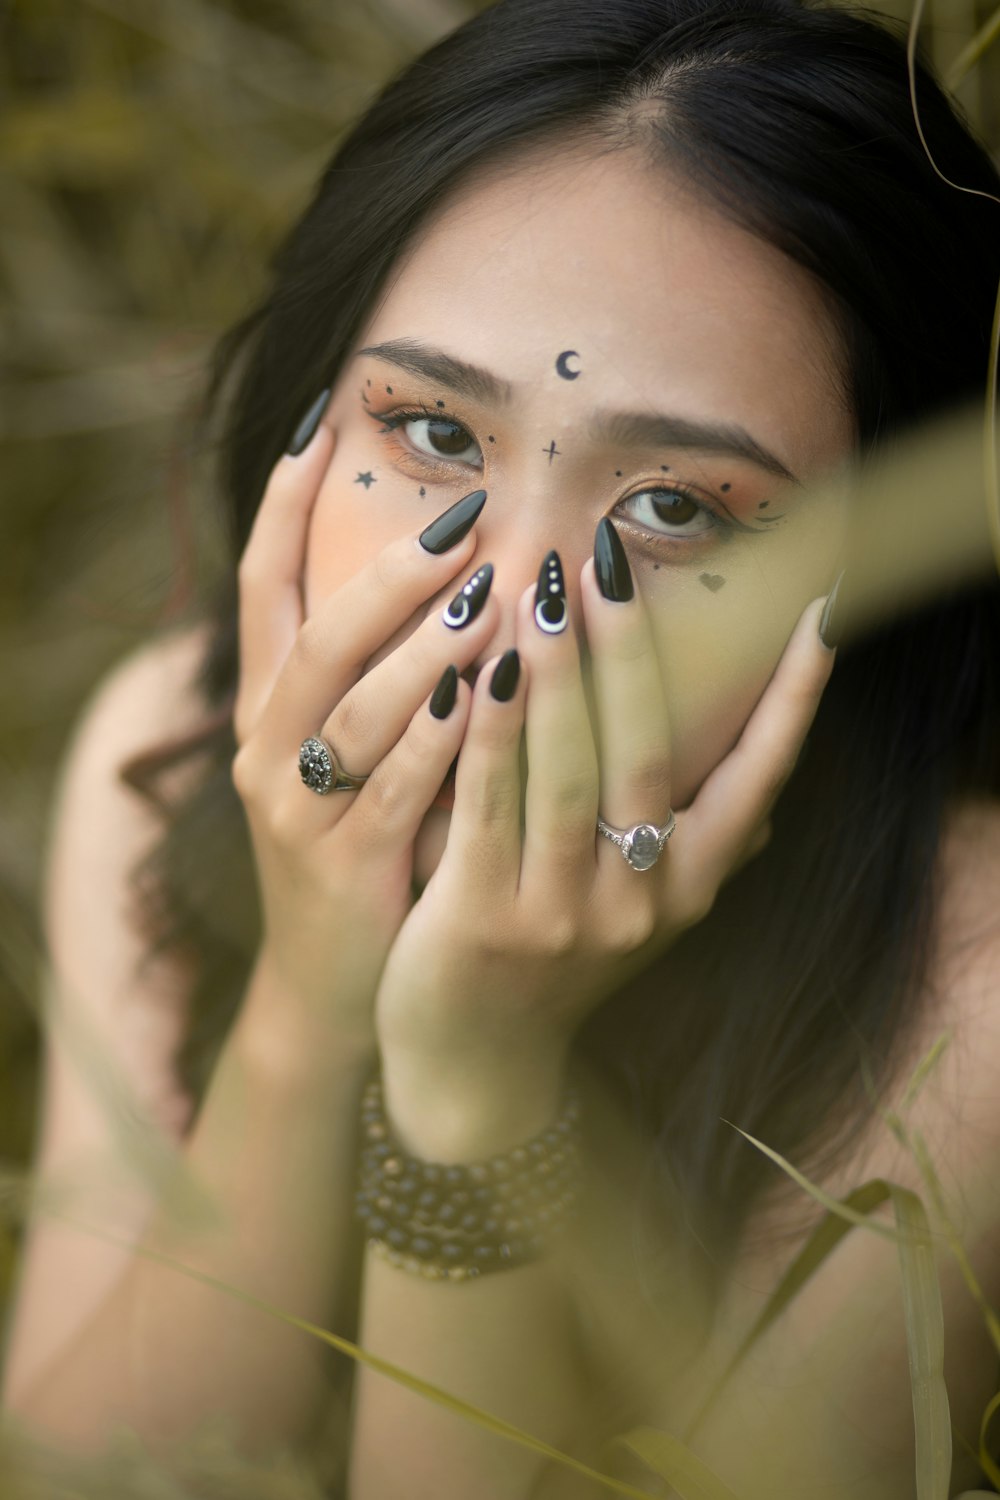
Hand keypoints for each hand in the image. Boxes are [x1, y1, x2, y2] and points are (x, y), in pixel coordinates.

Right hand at [230, 408, 498, 1045]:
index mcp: (268, 707)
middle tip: (464, 522)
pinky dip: (434, 740)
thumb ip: (383, 669)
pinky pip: (393, 789)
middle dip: (388, 576)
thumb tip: (454, 562)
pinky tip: (480, 697)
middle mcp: (269, 748)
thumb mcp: (353, 752)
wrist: (333, 982)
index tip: (324, 420)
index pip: (262, 583)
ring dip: (421, 649)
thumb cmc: (360, 842)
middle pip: (317, 638)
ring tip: (486, 594)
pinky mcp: (344, 865)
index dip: (283, 502)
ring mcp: (299, 809)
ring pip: (354, 710)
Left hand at [374, 534, 836, 1148]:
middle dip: (631, 650)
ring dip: (559, 674)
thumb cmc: (558, 964)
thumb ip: (696, 853)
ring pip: (569, 773)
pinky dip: (486, 735)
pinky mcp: (483, 919)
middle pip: (648, 755)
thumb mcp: (644, 916)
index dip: (790, 699)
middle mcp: (641, 900)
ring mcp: (565, 914)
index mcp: (690, 885)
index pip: (757, 778)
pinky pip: (488, 808)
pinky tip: (475, 668)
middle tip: (610, 556)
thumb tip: (767, 799)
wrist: (476, 1067)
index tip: (818, 614)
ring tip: (541, 585)